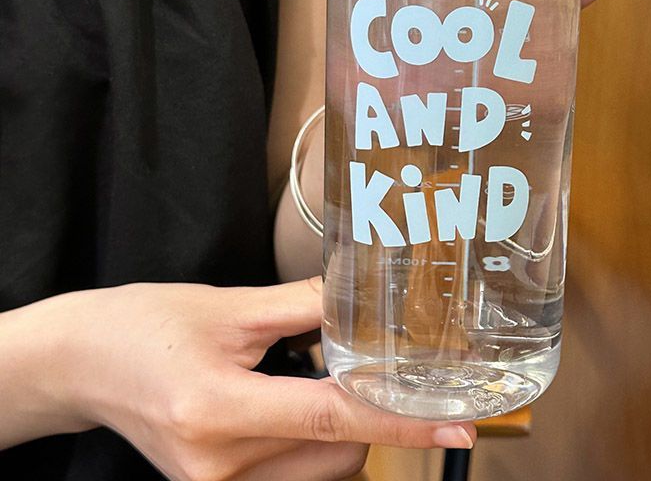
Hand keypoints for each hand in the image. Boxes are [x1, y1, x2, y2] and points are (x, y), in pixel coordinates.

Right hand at [7, 279, 474, 480]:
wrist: (82, 363)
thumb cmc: (146, 325)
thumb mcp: (228, 306)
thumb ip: (304, 305)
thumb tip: (365, 298)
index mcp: (218, 411)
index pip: (332, 419)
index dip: (402, 420)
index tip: (457, 424)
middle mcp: (218, 467)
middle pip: (337, 452)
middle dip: (366, 408)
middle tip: (355, 360)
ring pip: (321, 470)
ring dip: (337, 426)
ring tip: (302, 376)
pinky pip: (292, 476)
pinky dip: (309, 441)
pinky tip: (286, 399)